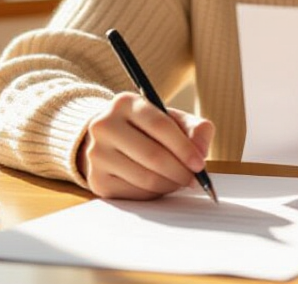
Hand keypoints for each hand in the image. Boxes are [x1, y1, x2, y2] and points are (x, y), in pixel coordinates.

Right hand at [76, 92, 213, 199]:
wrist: (110, 138)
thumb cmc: (148, 128)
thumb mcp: (172, 119)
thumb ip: (195, 128)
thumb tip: (201, 151)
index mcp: (125, 103)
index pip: (160, 126)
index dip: (184, 148)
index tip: (199, 164)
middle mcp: (104, 126)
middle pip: (152, 155)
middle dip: (180, 171)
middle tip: (194, 179)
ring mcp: (96, 154)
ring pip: (145, 178)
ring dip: (170, 184)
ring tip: (179, 181)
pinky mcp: (96, 180)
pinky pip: (135, 193)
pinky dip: (155, 193)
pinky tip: (160, 185)